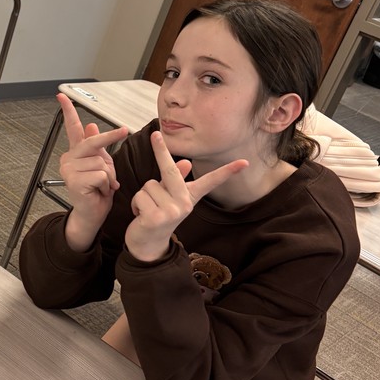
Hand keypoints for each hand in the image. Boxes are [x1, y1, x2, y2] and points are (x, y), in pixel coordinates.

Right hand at [57, 93, 128, 251]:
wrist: (93, 214)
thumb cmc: (98, 191)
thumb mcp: (102, 165)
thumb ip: (98, 147)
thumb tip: (91, 125)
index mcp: (75, 153)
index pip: (72, 129)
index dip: (67, 111)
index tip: (61, 96)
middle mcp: (69, 159)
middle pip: (94, 141)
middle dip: (111, 137)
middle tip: (124, 130)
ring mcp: (70, 170)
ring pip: (102, 162)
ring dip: (109, 176)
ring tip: (102, 186)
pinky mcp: (75, 181)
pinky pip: (101, 174)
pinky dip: (106, 185)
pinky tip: (98, 192)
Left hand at [124, 131, 248, 261]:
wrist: (148, 245)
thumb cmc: (158, 217)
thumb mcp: (169, 198)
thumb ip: (175, 180)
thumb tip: (184, 162)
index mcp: (189, 197)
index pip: (210, 182)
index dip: (227, 172)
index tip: (244, 162)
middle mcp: (184, 204)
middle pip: (171, 171)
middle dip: (161, 151)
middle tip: (155, 134)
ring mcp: (171, 211)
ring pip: (149, 185)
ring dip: (143, 195)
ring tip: (147, 209)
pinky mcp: (155, 218)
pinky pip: (140, 196)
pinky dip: (136, 204)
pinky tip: (141, 216)